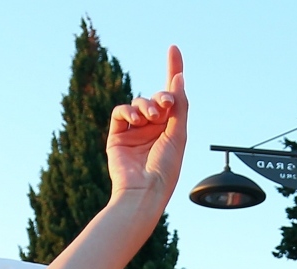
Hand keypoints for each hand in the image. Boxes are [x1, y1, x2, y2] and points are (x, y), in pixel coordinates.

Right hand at [106, 46, 186, 205]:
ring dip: (145, 105)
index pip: (172, 96)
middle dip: (162, 97)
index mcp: (171, 129)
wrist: (144, 192)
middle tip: (166, 106)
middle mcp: (153, 128)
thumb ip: (179, 105)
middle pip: (156, 97)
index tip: (173, 49)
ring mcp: (134, 132)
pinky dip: (128, 111)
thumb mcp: (178, 134)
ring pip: (138, 103)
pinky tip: (135, 120)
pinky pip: (120, 112)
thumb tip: (178, 78)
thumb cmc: (165, 170)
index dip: (173, 71)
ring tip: (150, 119)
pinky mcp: (117, 136)